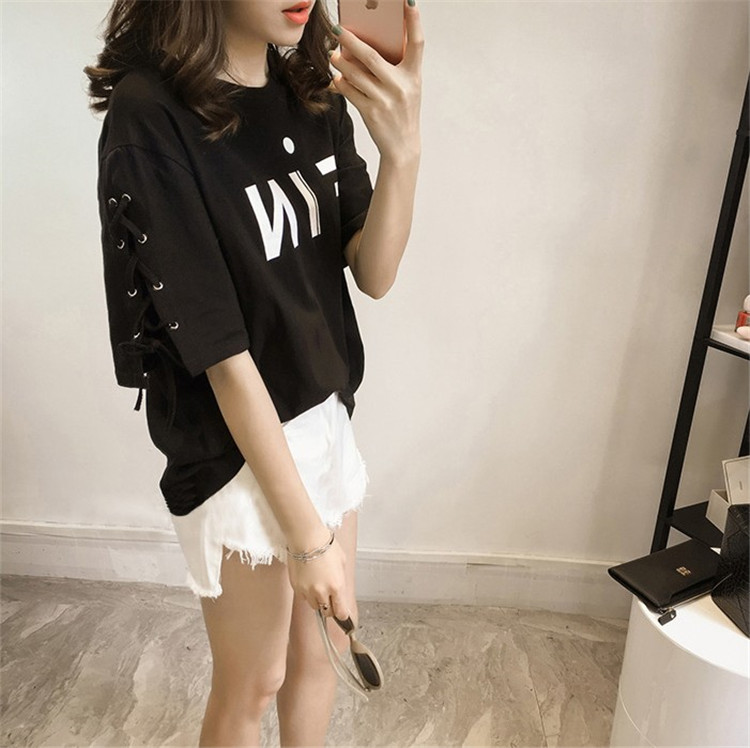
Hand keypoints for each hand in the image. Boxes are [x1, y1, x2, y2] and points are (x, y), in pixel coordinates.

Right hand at [286, 530, 350, 620]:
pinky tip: (309, 581)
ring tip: (319, 587)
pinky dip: (307, 593)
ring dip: (318, 601)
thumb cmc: (325, 545)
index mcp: (337, 586)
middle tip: (331, 598)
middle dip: (331, 607)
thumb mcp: (342, 562)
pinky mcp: (296, 587)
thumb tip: (340, 589)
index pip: (340, 612)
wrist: (306, 538)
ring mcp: (307, 591)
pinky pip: (303, 597)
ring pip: (314, 606)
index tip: (342, 613)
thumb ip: (341, 579)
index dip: (342, 615)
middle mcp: (322, 592)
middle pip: (327, 612)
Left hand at [330, 0, 423, 162]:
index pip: (417, 43)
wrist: (402, 147)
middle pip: (372, 56)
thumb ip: (395, 67)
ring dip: (341, 62)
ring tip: (333, 54)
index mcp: (413, 76)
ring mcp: (385, 100)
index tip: (408, 2)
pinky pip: (350, 91)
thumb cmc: (402, 112)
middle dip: (351, 40)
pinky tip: (337, 78)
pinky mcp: (371, 112)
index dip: (414, 21)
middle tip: (337, 29)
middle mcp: (401, 86)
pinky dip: (341, 83)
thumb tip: (364, 45)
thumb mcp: (408, 87)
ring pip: (356, 74)